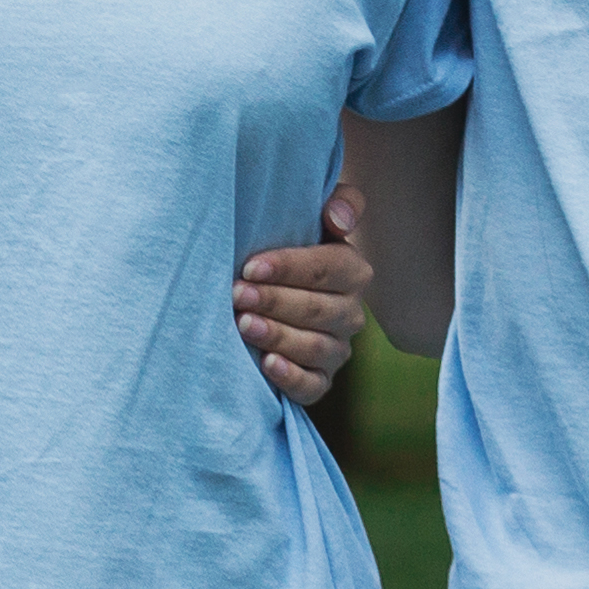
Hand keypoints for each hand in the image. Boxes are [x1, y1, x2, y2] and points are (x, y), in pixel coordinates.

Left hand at [231, 186, 376, 409]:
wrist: (271, 290)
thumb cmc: (288, 247)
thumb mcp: (311, 217)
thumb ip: (339, 204)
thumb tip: (337, 218)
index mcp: (352, 271)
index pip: (327, 269)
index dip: (289, 267)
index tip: (250, 266)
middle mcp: (350, 313)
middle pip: (317, 309)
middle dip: (274, 301)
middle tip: (237, 294)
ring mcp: (337, 349)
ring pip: (314, 347)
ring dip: (278, 336)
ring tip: (243, 325)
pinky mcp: (320, 380)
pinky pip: (312, 385)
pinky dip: (290, 376)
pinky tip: (266, 365)